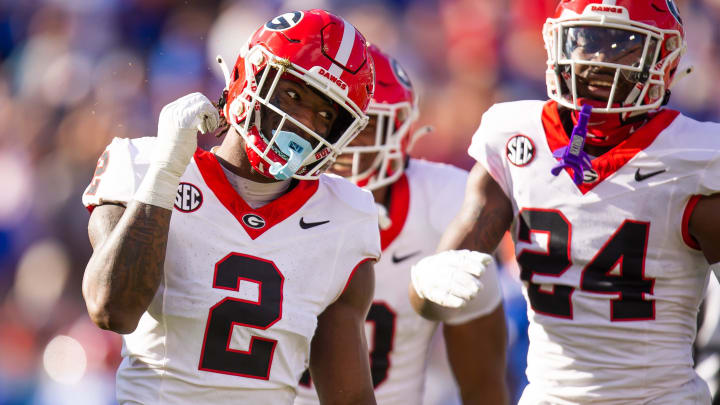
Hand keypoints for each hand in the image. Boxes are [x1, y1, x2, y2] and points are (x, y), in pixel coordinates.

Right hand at [135, 92, 218, 209]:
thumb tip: (201, 118)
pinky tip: (209, 130)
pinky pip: (205, 108)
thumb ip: (187, 122)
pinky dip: (211, 117)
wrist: (167, 163)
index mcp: (169, 111)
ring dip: (211, 114)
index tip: (206, 123)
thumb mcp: (178, 132)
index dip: (203, 109)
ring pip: (203, 101)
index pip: (191, 99)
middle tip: (210, 125)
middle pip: (198, 97)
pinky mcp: (185, 120)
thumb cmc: (174, 153)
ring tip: (209, 129)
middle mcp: (172, 109)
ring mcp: (177, 113)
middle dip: (208, 110)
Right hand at [411, 250, 493, 307]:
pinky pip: (441, 298)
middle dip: (469, 282)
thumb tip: (488, 260)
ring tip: (473, 295)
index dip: (471, 265)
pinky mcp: (429, 293)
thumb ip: (474, 259)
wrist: (423, 277)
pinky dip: (453, 301)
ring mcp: (431, 280)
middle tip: (479, 288)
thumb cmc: (447, 267)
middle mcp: (436, 267)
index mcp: (444, 257)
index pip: (459, 260)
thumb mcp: (459, 260)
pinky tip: (463, 303)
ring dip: (463, 292)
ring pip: (448, 286)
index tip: (482, 271)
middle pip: (454, 274)